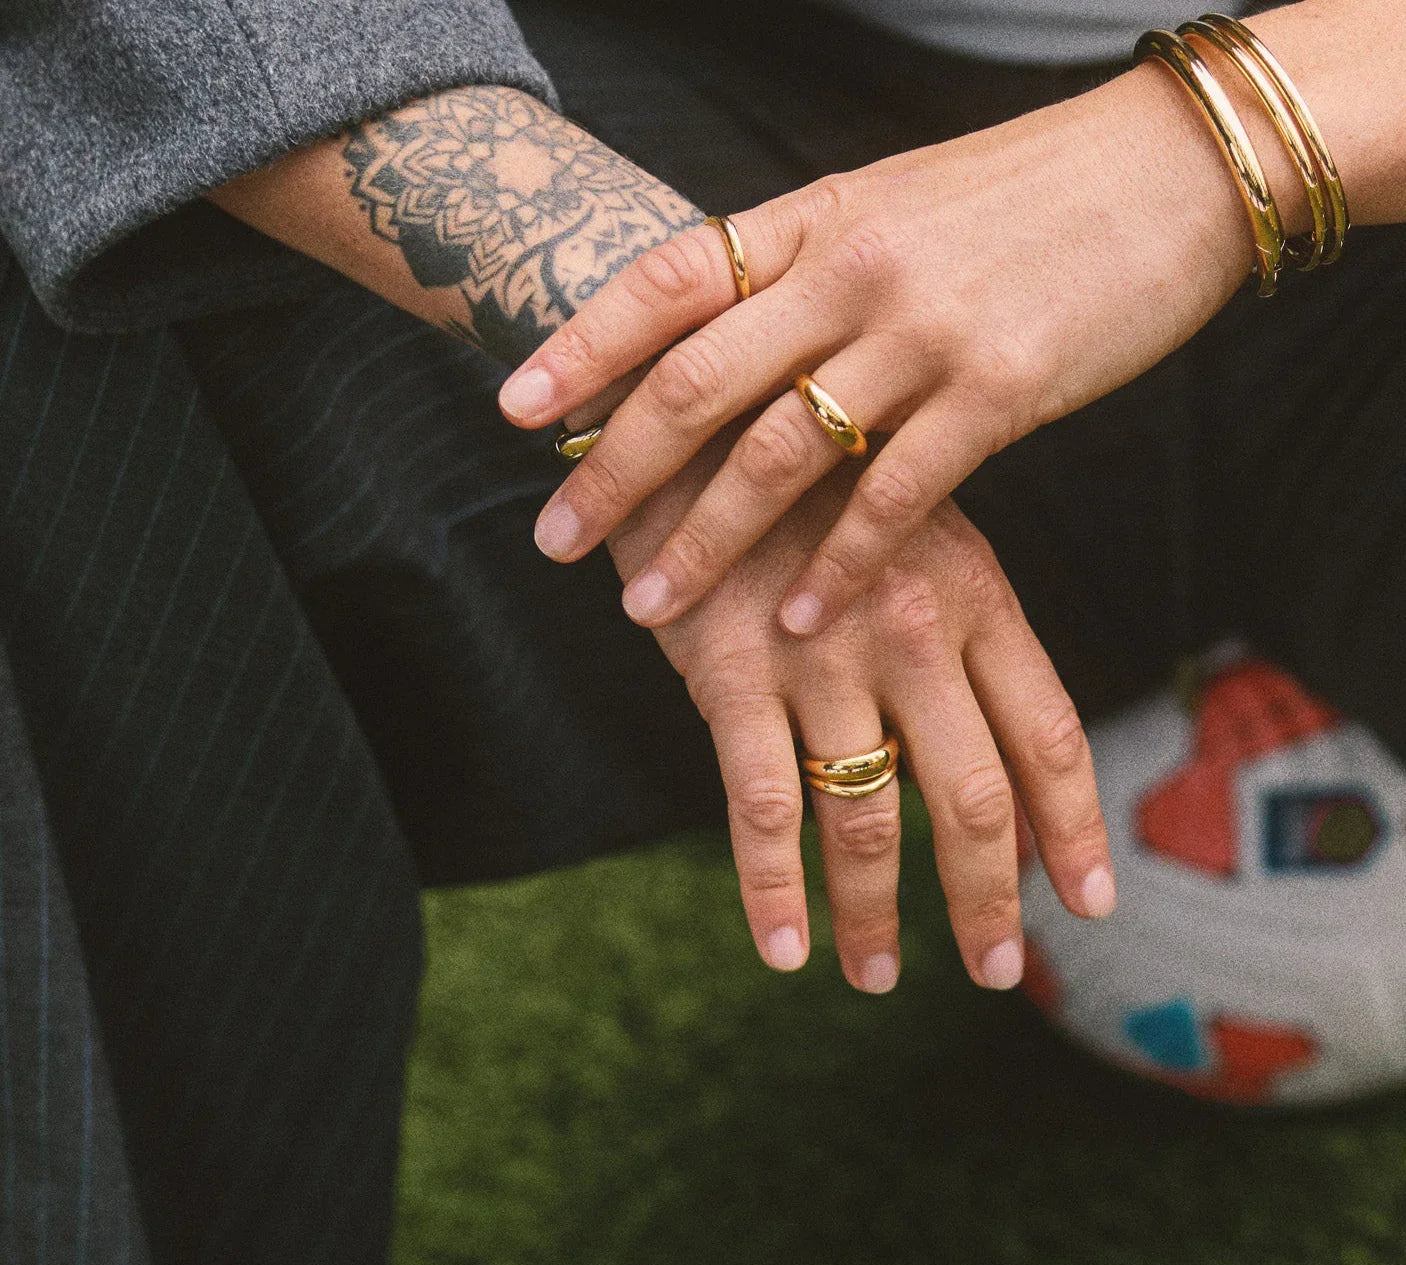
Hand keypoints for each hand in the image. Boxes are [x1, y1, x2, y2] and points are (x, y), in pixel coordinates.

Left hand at [502, 59, 1261, 637]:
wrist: (1171, 168)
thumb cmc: (1021, 198)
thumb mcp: (889, 206)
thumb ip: (804, 272)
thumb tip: (724, 339)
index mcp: (813, 219)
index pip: (667, 281)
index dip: (583, 346)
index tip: (515, 410)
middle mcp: (851, 270)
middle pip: (698, 382)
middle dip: (614, 470)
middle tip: (554, 540)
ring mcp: (923, 330)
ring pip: (780, 452)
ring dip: (706, 541)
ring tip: (648, 607)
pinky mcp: (999, 390)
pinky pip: (894, 495)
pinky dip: (841, 564)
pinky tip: (800, 618)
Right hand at [611, 431, 1116, 992]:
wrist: (701, 402)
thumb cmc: (815, 473)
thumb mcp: (916, 522)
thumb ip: (958, 622)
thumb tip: (989, 735)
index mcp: (975, 595)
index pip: (1048, 735)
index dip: (1072, 828)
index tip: (1088, 902)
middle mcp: (915, 634)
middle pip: (972, 801)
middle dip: (988, 903)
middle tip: (992, 972)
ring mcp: (823, 656)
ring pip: (869, 819)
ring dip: (875, 915)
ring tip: (873, 977)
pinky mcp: (733, 672)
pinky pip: (762, 807)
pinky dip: (774, 889)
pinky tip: (784, 950)